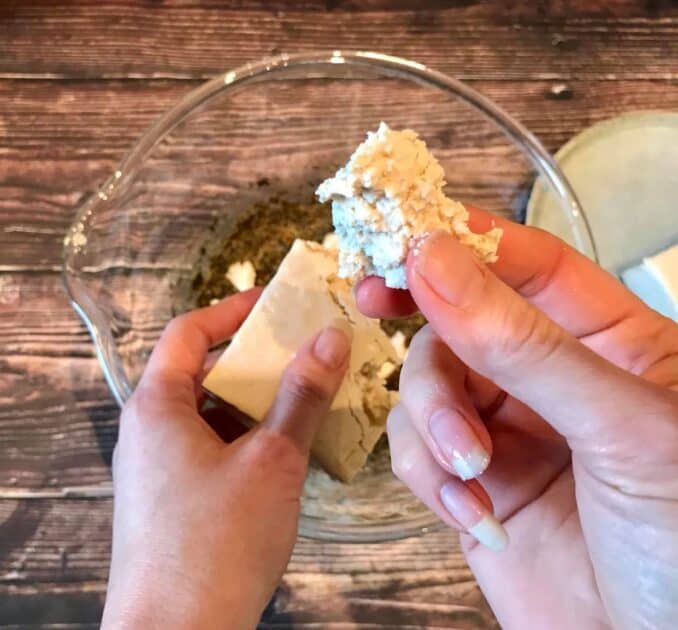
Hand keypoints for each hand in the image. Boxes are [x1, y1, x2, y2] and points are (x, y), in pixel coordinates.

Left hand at [101, 289, 350, 629]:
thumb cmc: (214, 546)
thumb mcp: (271, 460)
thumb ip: (302, 396)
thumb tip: (330, 338)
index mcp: (157, 406)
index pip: (188, 332)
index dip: (232, 311)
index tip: (276, 303)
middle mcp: (150, 430)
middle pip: (205, 373)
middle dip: (258, 361)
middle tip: (308, 354)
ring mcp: (159, 468)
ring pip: (213, 414)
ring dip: (260, 405)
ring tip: (310, 402)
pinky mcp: (174, 500)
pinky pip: (214, 449)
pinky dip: (250, 440)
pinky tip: (288, 453)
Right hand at [357, 208, 677, 629]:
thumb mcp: (623, 429)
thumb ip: (525, 344)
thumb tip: (435, 261)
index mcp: (610, 344)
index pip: (530, 265)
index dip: (467, 242)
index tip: (405, 238)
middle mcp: (552, 378)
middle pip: (462, 320)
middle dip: (426, 324)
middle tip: (374, 297)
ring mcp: (507, 429)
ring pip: (429, 384)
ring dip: (432, 420)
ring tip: (467, 466)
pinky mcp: (470, 483)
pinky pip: (417, 451)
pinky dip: (429, 476)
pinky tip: (471, 512)